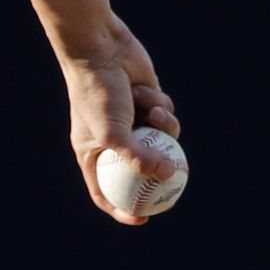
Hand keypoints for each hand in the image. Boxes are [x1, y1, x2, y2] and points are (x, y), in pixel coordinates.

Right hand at [57, 13, 181, 225]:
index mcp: (92, 152)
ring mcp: (132, 122)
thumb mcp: (113, 134)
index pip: (104, 190)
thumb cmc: (97, 94)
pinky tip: (145, 92)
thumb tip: (169, 175)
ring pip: (160, 140)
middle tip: (177, 183)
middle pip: (138, 169)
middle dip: (158, 175)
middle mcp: (112, 140)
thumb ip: (139, 159)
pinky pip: (165, 116)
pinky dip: (159, 106)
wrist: (100, 51)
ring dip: (162, 127)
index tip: (143, 218)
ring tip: (152, 113)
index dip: (122, 208)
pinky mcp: (147, 104)